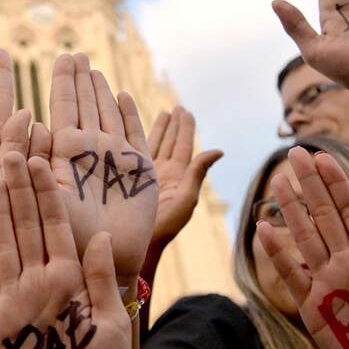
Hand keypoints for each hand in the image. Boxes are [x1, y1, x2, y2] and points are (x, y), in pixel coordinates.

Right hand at [0, 153, 130, 348]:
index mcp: (69, 278)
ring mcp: (14, 300)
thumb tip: (100, 236)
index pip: (55, 225)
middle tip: (9, 152)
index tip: (40, 160)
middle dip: (19, 190)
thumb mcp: (110, 323)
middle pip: (26, 227)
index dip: (47, 193)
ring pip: (3, 246)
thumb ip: (100, 279)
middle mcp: (39, 282)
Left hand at [48, 54, 158, 281]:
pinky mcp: (140, 166)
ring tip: (92, 68)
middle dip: (79, 80)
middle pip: (83, 106)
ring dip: (100, 91)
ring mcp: (114, 157)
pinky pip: (135, 132)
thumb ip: (35, 159)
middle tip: (73, 53)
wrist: (107, 258)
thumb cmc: (69, 236)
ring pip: (106, 114)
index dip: (63, 82)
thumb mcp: (44, 195)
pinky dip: (130, 113)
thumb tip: (28, 119)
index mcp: (64, 154)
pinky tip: (123, 94)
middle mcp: (87, 151)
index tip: (61, 57)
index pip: (63, 108)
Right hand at [146, 107, 221, 247]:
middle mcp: (163, 173)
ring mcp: (146, 175)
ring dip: (158, 129)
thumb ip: (198, 172)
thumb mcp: (186, 198)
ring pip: (154, 146)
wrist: (139, 241)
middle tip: (175, 108)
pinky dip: (134, 139)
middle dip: (173, 125)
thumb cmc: (165, 225)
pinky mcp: (130, 178)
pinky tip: (133, 130)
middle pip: (170, 142)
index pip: (183, 145)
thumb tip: (218, 150)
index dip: (185, 127)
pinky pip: (135, 154)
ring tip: (162, 113)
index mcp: (179, 175)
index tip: (184, 110)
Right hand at [257, 147, 348, 348]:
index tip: (325, 157)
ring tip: (278, 180)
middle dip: (310, 184)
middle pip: (324, 216)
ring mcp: (329, 285)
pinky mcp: (313, 309)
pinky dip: (276, 251)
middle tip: (296, 154)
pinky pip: (291, 274)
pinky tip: (265, 229)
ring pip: (304, 237)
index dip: (338, 185)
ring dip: (291, 208)